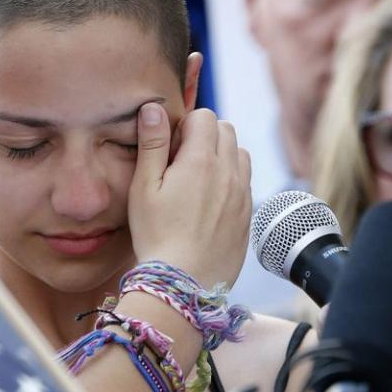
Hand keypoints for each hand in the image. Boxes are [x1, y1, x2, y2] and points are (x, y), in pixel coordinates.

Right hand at [128, 104, 251, 287]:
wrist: (183, 283)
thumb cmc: (156, 236)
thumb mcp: (143, 188)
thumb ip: (151, 144)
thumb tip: (154, 108)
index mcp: (202, 160)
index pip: (204, 116)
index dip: (184, 126)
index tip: (169, 149)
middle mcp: (229, 172)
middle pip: (226, 130)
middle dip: (204, 136)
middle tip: (180, 162)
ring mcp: (243, 194)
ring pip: (240, 154)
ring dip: (221, 156)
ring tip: (197, 180)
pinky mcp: (248, 215)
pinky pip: (245, 182)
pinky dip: (230, 181)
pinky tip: (208, 203)